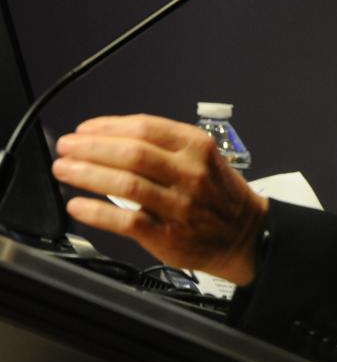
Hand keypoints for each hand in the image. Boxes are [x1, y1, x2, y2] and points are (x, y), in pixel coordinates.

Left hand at [53, 114, 267, 284]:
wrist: (247, 234)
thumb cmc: (219, 193)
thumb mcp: (204, 155)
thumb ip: (164, 146)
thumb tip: (111, 139)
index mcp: (197, 146)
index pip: (145, 127)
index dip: (108, 126)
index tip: (84, 130)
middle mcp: (189, 172)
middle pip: (132, 153)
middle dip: (91, 148)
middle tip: (66, 147)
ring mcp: (179, 205)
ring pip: (126, 184)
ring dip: (88, 175)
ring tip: (64, 170)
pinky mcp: (169, 235)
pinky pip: (127, 221)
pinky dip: (98, 213)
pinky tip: (78, 206)